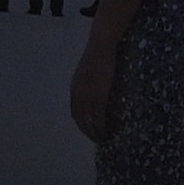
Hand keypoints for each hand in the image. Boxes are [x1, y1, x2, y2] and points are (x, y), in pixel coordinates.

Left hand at [66, 17, 124, 142]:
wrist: (102, 45)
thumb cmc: (99, 54)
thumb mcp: (90, 70)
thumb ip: (91, 82)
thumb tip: (98, 89)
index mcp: (75, 89)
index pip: (76, 113)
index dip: (82, 124)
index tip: (91, 131)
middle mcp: (77, 95)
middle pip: (81, 120)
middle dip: (89, 132)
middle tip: (99, 139)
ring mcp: (87, 97)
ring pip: (89, 121)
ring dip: (96, 132)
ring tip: (105, 138)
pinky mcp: (98, 96)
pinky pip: (99, 117)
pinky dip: (102, 127)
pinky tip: (108, 131)